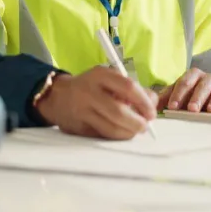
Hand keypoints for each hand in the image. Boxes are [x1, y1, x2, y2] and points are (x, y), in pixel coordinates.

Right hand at [35, 66, 158, 139]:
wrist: (57, 96)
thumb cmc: (91, 87)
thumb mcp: (109, 79)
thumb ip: (132, 89)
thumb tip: (153, 103)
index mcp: (100, 75)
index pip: (128, 87)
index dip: (144, 102)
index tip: (152, 112)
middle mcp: (89, 92)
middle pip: (119, 112)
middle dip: (137, 123)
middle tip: (145, 126)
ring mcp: (82, 111)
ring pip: (111, 128)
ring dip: (128, 133)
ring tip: (134, 130)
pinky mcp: (78, 128)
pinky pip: (102, 136)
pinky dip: (115, 137)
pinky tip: (119, 132)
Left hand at [157, 68, 210, 113]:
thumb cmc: (192, 94)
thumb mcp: (179, 92)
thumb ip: (166, 97)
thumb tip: (151, 105)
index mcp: (192, 75)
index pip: (184, 83)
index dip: (178, 94)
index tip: (172, 107)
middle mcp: (207, 79)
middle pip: (201, 87)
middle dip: (196, 98)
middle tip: (191, 109)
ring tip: (210, 111)